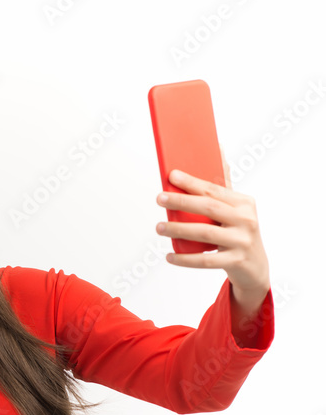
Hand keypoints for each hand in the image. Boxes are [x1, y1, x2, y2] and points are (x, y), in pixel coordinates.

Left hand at [155, 147, 270, 308]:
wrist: (255, 267)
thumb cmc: (238, 231)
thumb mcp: (235, 209)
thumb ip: (223, 185)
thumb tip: (217, 147)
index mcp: (244, 203)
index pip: (214, 190)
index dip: (192, 182)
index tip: (171, 175)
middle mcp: (247, 220)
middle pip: (209, 208)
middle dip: (182, 201)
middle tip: (159, 198)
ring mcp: (242, 241)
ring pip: (206, 233)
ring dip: (179, 230)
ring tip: (159, 227)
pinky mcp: (236, 261)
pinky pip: (206, 260)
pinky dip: (186, 259)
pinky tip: (170, 256)